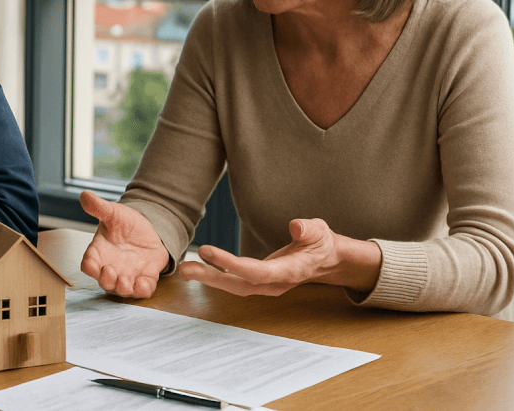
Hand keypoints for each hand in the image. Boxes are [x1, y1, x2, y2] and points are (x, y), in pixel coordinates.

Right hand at [79, 190, 168, 297]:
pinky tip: (144, 285)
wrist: (148, 228)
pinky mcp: (145, 278)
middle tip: (110, 271)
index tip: (90, 265)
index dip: (89, 267)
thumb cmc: (125, 223)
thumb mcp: (113, 213)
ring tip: (126, 282)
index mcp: (99, 253)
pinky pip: (143, 291)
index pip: (88, 265)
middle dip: (106, 280)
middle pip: (104, 282)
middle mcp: (111, 268)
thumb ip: (99, 207)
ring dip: (123, 289)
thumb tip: (84, 195)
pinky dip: (143, 290)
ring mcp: (128, 276)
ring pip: (122, 290)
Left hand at [177, 218, 376, 295]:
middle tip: (185, 268)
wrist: (328, 260)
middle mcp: (275, 283)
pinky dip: (217, 275)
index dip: (231, 264)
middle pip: (239, 284)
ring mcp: (267, 285)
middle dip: (211, 278)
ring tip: (185, 269)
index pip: (256, 272)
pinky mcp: (260, 282)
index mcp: (289, 271)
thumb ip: (309, 230)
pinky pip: (235, 281)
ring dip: (209, 278)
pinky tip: (201, 265)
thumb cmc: (322, 243)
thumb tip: (296, 226)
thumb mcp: (320, 231)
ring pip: (234, 286)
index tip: (208, 251)